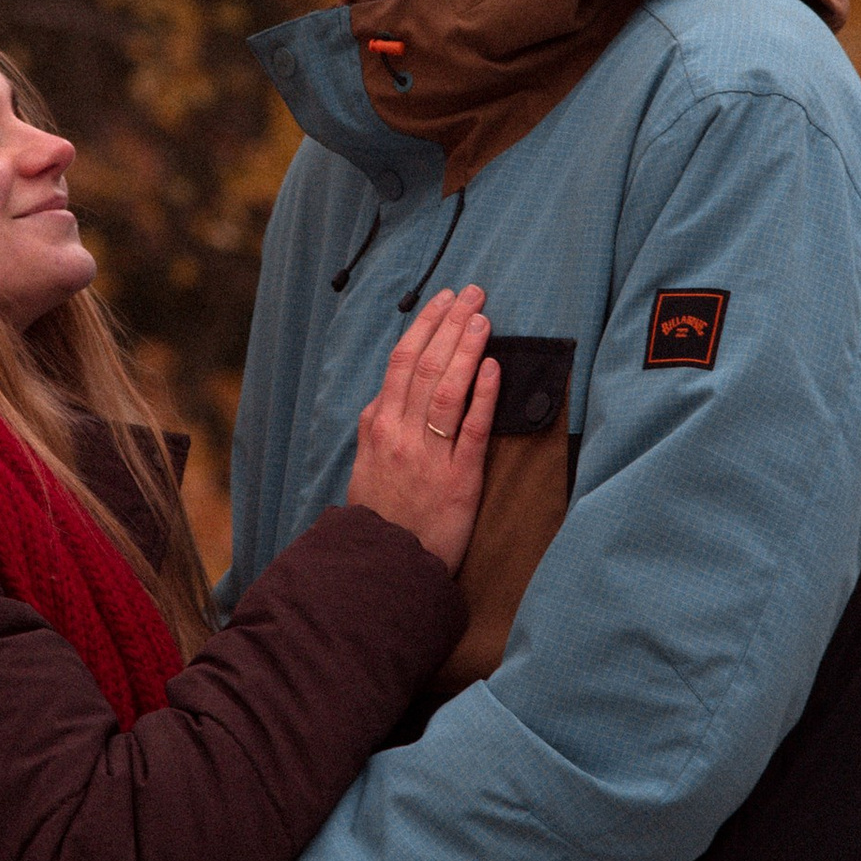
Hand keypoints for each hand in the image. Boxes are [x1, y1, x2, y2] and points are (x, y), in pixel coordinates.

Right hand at [344, 284, 498, 574]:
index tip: (444, 300)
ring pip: (446, 388)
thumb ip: (378, 428)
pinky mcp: (457, 481)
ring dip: (466, 348)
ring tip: (484, 318)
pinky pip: (471, 430)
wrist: (382, 567)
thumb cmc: (379, 516)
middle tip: (472, 293)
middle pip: (424, 364)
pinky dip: (482, 395)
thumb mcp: (366, 465)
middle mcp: (399, 434)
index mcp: (377, 425)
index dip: (425, 325)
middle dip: (450, 323)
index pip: (400, 361)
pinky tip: (494, 367)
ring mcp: (427, 456)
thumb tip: (388, 396)